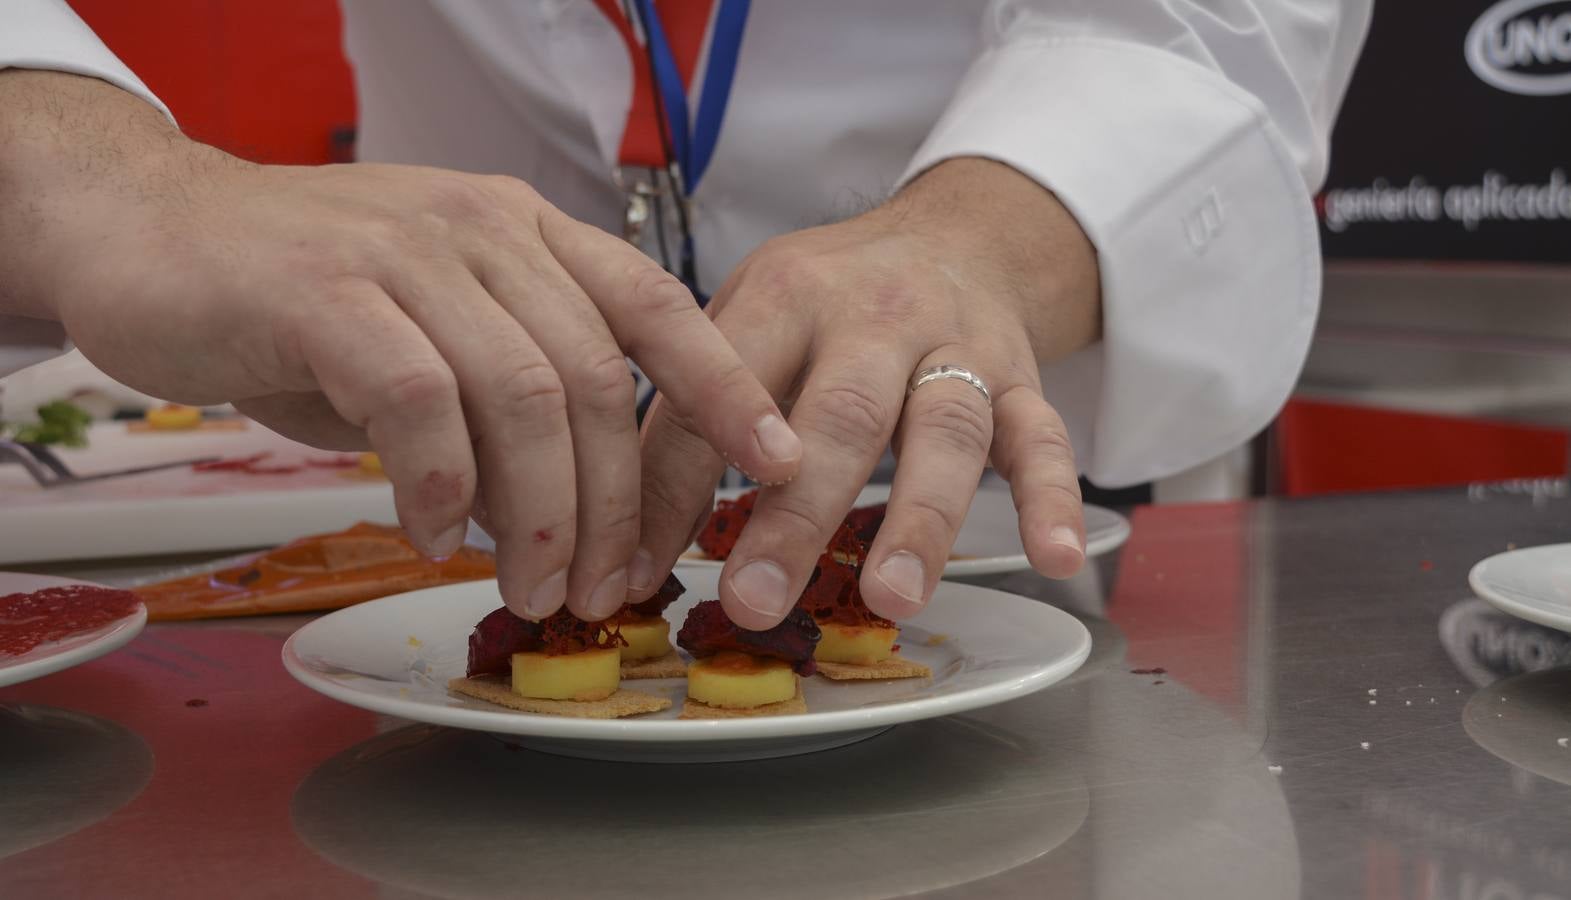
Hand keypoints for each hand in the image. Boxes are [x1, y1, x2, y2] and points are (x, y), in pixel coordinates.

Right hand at [0, 71, 801, 620]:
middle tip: (606, 587)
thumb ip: (502, 401)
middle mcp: (482, 228)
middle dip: (615, 503)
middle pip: (593, 379)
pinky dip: (441, 483)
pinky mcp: (324, 289)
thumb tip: (563, 514)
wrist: (150, 231)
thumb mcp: (431, 332)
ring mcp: (405, 251)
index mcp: (525, 232)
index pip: (654, 304)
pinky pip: (419, 401)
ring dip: (539, 512)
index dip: (725, 386)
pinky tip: (432, 529)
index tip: (780, 461)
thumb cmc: (300, 296)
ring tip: (530, 581)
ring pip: (520, 394)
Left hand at [637, 157, 1100, 627]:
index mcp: (785, 297)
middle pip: (839, 414)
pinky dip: (1054, 495)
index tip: (638, 569)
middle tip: (756, 599)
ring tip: (892, 598)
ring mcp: (956, 346)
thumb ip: (694, 420)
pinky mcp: (1021, 377)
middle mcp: (874, 315)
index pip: (721, 395)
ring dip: (919, 517)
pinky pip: (1044, 434)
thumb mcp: (747, 320)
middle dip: (796, 512)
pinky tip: (1056, 557)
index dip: (676, 484)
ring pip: (945, 429)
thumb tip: (626, 550)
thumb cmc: (828, 299)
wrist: (954, 232)